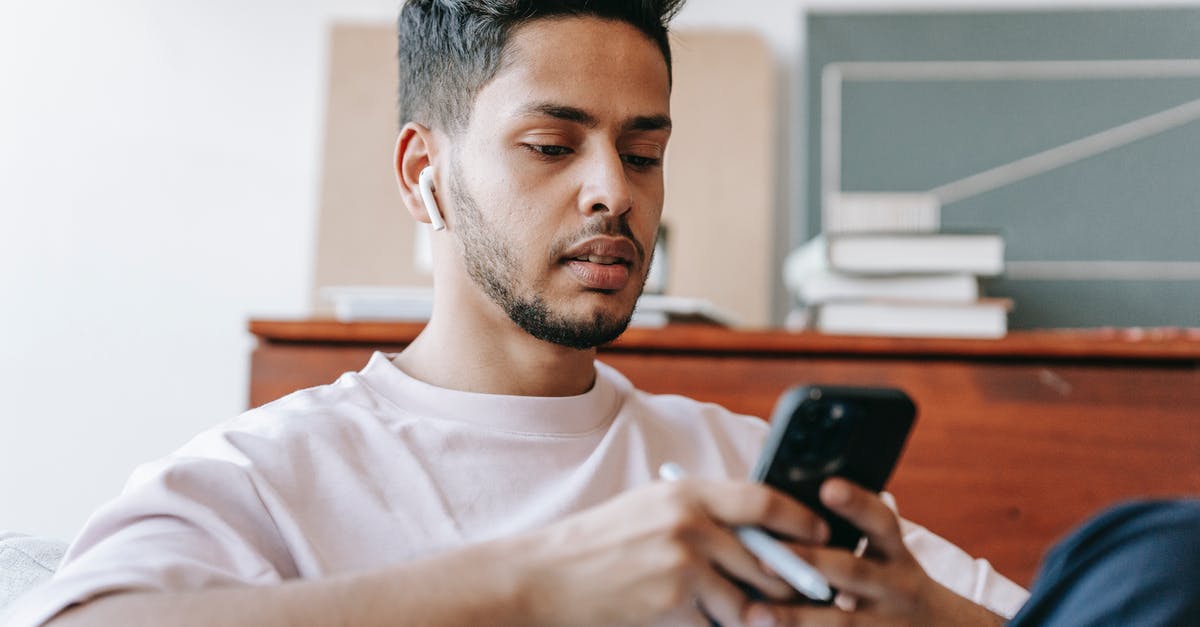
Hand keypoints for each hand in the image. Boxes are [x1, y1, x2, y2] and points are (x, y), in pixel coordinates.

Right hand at [510, 478, 830, 626]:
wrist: (544, 579)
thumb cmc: (597, 546)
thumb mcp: (649, 510)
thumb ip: (699, 514)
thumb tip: (755, 531)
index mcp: (686, 493)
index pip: (762, 499)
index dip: (800, 519)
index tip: (822, 535)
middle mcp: (690, 523)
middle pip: (767, 559)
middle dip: (788, 584)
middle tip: (806, 595)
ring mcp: (683, 565)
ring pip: (747, 603)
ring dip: (748, 618)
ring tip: (734, 616)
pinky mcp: (674, 604)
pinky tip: (691, 624)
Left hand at [742, 479, 1005, 626]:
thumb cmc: (896, 586)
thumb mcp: (891, 558)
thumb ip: (854, 537)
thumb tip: (788, 506)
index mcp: (895, 555)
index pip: (880, 522)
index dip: (856, 503)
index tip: (828, 486)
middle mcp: (894, 587)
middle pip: (851, 571)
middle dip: (808, 562)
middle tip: (764, 559)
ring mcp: (887, 624)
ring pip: (840, 622)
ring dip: (796, 618)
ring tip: (754, 615)